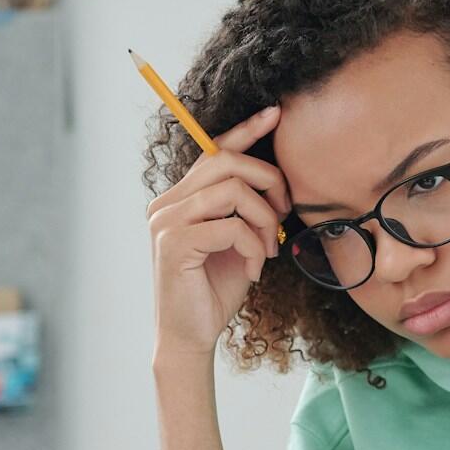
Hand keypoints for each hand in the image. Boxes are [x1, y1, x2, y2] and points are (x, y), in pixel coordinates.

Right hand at [147, 104, 289, 357]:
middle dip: (268, 181)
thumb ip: (247, 209)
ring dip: (264, 220)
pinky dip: (254, 246)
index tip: (275, 113)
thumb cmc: (215, 289)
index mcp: (179, 198)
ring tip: (268, 249)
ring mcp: (166, 221)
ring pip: (233, 191)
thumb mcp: (238, 240)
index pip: (213, 151)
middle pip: (227, 162)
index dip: (246, 130)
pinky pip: (231, 226)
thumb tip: (278, 180)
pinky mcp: (174, 243)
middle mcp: (166, 203)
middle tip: (283, 213)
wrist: (191, 336)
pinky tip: (256, 269)